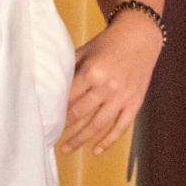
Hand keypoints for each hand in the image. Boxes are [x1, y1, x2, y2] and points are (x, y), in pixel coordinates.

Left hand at [57, 9, 161, 154]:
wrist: (140, 35)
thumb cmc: (109, 41)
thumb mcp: (85, 50)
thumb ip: (69, 67)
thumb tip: (51, 86)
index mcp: (92, 72)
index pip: (68, 98)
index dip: (55, 110)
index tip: (45, 119)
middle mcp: (107, 87)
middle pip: (80, 114)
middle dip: (63, 127)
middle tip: (50, 136)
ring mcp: (122, 97)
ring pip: (97, 125)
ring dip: (80, 139)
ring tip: (66, 149)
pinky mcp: (134, 103)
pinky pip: (120, 127)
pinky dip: (108, 141)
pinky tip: (95, 150)